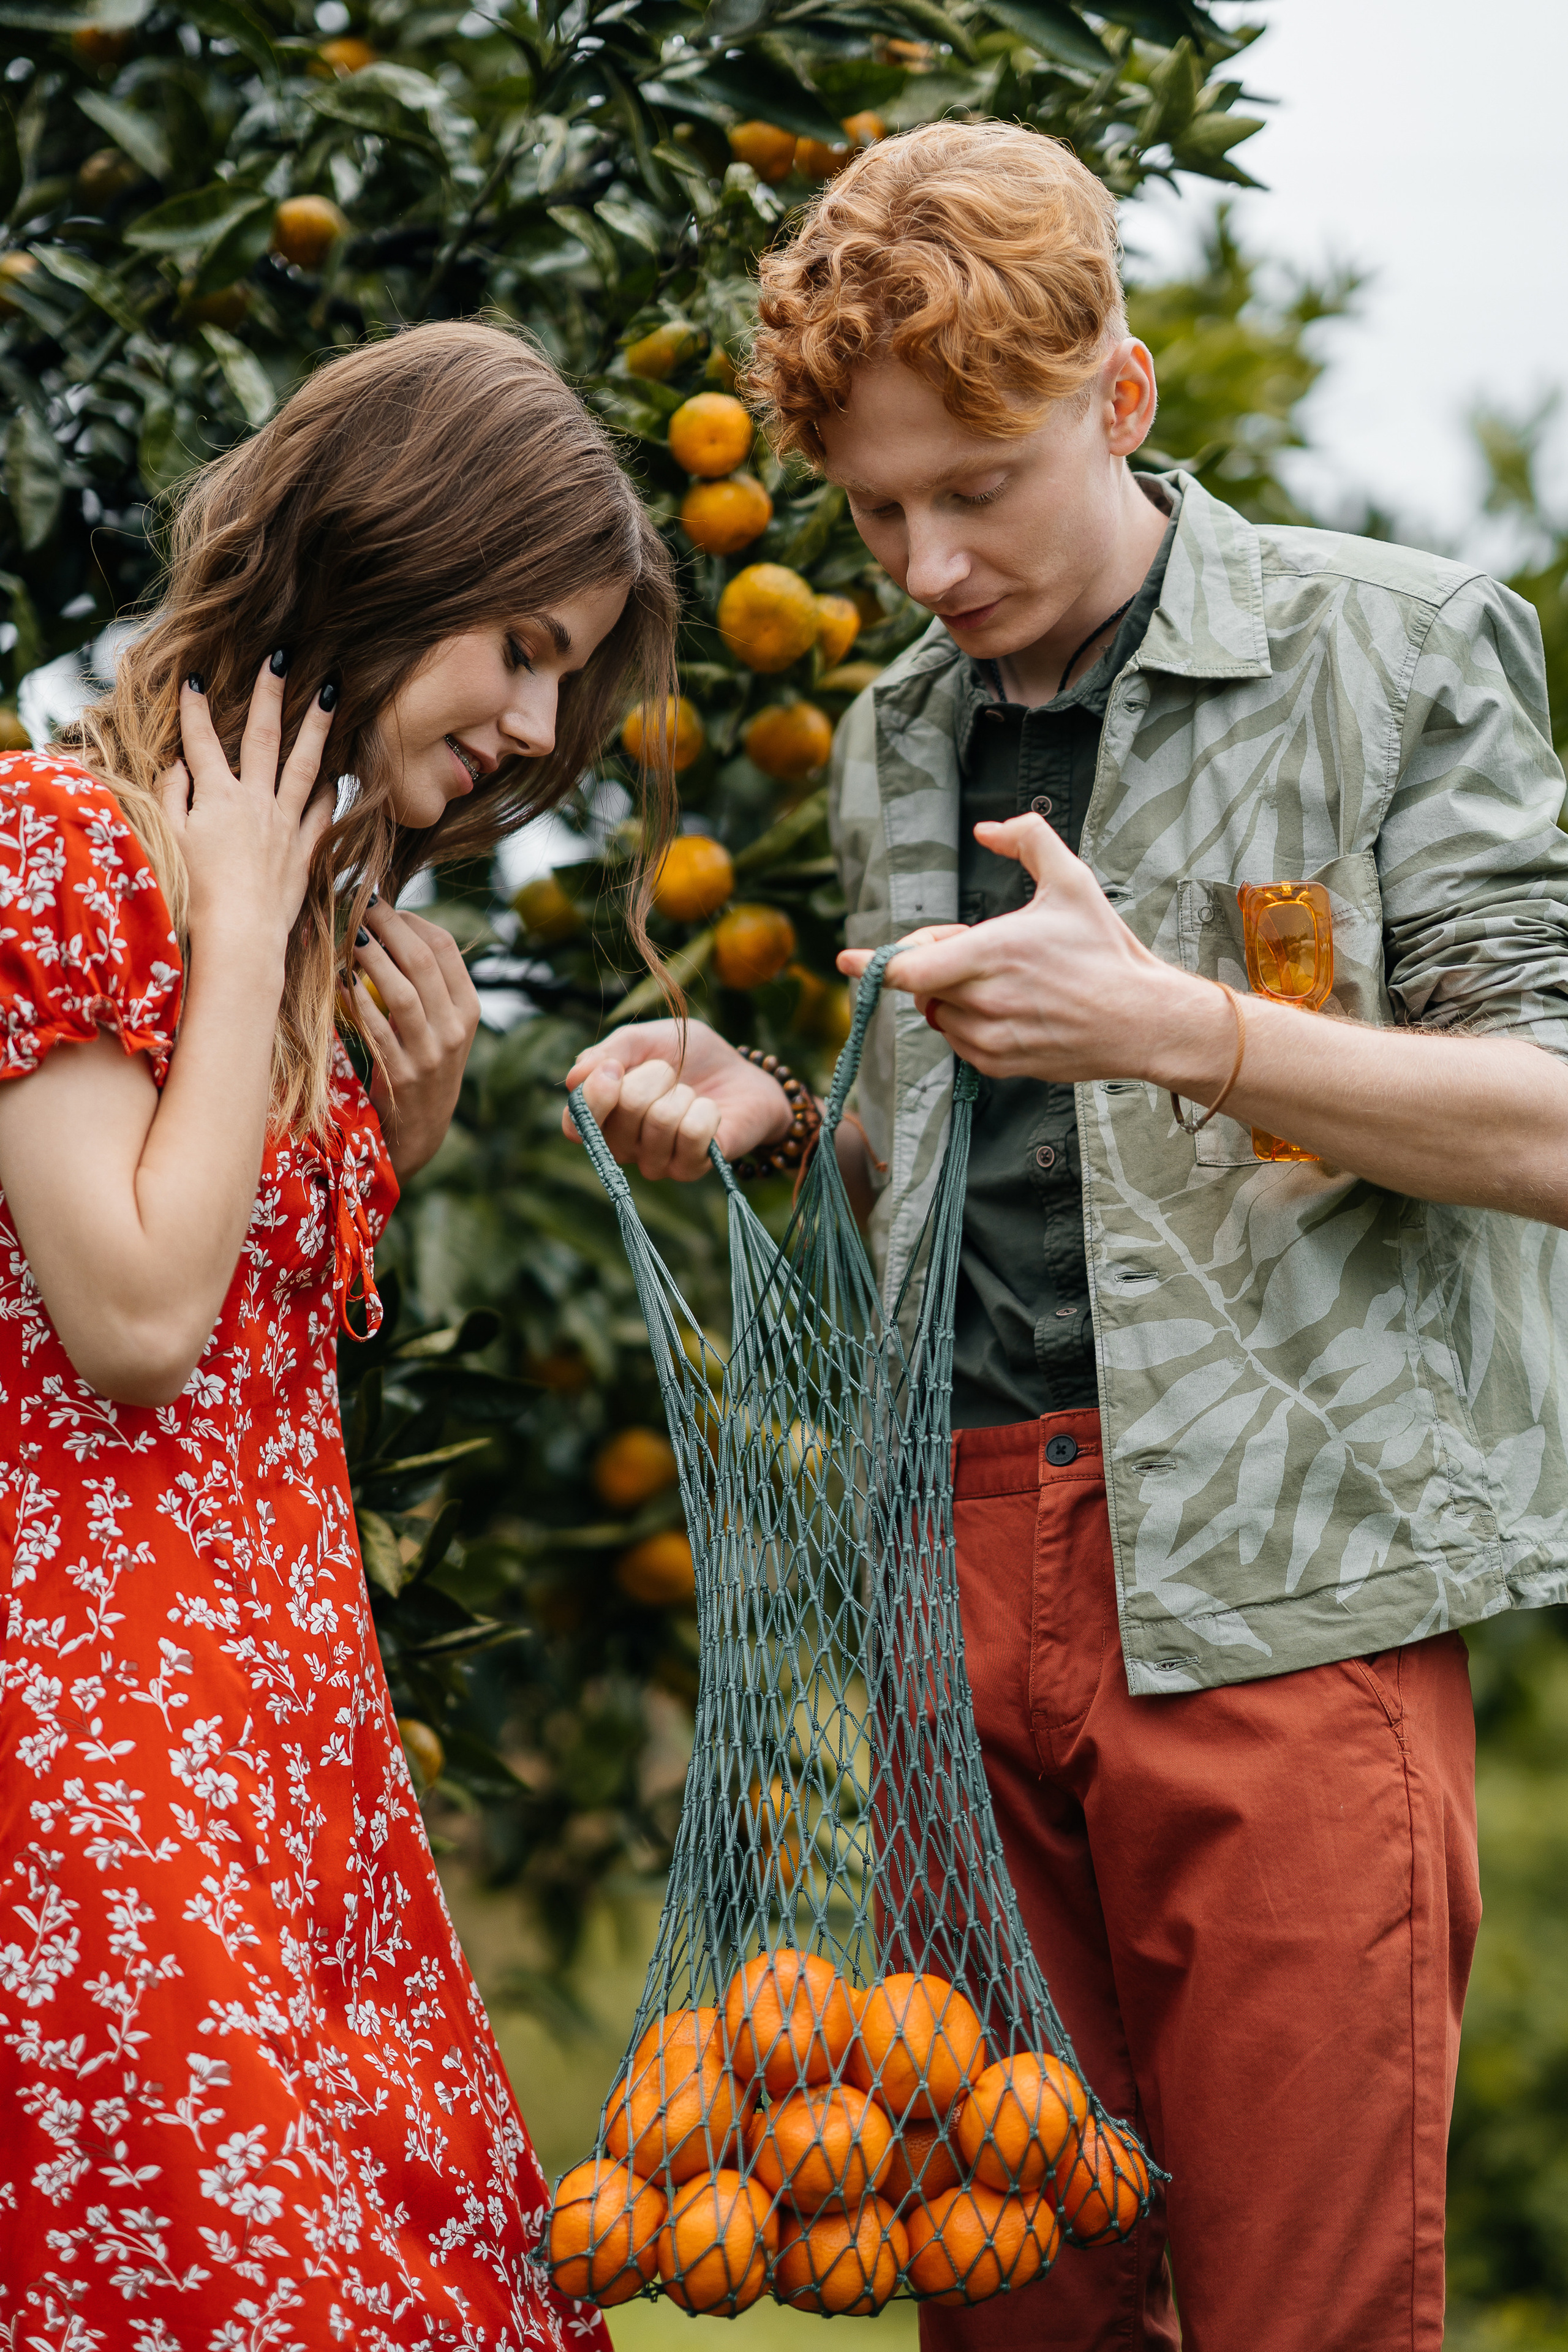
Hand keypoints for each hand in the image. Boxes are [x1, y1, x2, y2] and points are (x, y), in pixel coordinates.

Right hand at [162, 659, 335, 969]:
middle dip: (270, 693)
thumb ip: (172, 797)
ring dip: (317, 725)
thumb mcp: (172, 841)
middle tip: (282, 656)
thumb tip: (177, 764)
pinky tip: (339, 772)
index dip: (194, 709)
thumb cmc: (198, 893)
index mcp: (218, 797)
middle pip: (264, 736)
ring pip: (305, 763)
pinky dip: (331, 789)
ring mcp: (286, 824)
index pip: (201, 742)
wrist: (240, 936)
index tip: (193, 677)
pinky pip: (324, 811)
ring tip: (331, 693)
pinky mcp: (305, 850)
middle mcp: (256, 802)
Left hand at [348, 902, 482, 1179]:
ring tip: (347, 936)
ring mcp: (431, 1053)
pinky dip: (356, 1001)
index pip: (445, 948)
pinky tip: (338, 980)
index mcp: (468, 1010)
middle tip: (359, 905)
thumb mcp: (441, 1027)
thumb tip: (386, 928)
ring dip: (371, 957)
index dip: (411, 920)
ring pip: (402, 991)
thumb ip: (426, 985)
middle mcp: (455, 1030)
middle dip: (388, 926)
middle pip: (423, 961)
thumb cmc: (422, 1066)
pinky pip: (377, 1029)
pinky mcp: (402, 1075)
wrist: (420, 1131)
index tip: (383, 907)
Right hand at [563, 1019, 793, 1179]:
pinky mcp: (689, 1169)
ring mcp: (655, 1162)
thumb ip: (610, 1053)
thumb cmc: (689, 1056)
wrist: (741, 1072)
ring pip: (659, 1122)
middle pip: (622, 1115)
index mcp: (604, 1116)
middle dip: (653, 1078)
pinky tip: (710, 1111)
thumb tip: (574, 1077)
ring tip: (691, 1093)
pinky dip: (706, 1110)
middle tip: (670, 1073)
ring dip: (682, 1094)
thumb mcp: (647, 1040)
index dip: (594, 1097)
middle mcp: (623, 1146)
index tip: (615, 1067)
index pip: (576, 1125)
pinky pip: (691, 1135)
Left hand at [836, 812, 1221, 1086]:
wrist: (1142, 1020)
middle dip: (934, 961)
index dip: (873, 964)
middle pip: (922, 986)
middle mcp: (983, 1000)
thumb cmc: (1107, 950)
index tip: (845, 959)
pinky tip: (1013, 1007)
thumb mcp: (1073, 880)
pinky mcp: (1000, 1065)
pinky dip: (971, 1023)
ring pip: (940, 1014)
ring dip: (953, 995)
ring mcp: (990, 1038)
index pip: (908, 968)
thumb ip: (1027, 839)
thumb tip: (986, 828)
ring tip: (1006, 979)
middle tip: (973, 946)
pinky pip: (961, 1042)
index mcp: (991, 954)